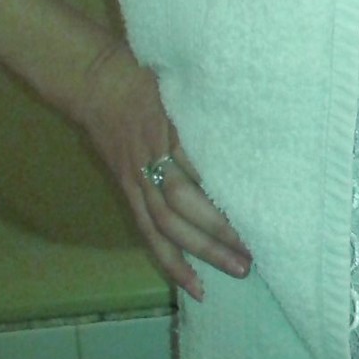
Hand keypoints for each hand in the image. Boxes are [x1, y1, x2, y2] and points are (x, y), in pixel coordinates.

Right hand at [77, 43, 252, 300]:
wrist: (95, 81)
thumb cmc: (145, 74)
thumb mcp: (179, 81)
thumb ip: (206, 103)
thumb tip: (248, 114)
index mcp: (169, 129)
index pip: (202, 170)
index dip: (227, 194)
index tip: (262, 209)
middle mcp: (153, 161)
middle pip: (187, 204)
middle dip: (221, 231)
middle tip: (258, 249)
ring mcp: (138, 180)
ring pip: (170, 226)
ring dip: (203, 252)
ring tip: (238, 270)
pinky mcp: (128, 191)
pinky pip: (149, 232)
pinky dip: (170, 260)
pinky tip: (193, 284)